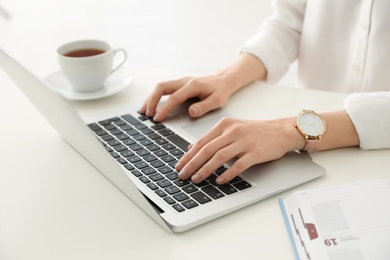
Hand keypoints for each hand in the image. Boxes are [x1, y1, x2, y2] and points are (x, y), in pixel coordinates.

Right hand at [139, 75, 236, 121]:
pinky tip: (149, 105)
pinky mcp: (178, 85)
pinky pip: (163, 89)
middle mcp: (184, 81)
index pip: (174, 97)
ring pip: (160, 87)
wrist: (223, 81)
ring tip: (143, 111)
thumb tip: (191, 112)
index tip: (157, 119)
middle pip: (162, 88)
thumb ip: (204, 106)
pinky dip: (154, 97)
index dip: (164, 108)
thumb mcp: (217, 100)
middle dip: (152, 101)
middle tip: (147, 114)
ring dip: (150, 98)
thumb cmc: (220, 91)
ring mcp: (180, 82)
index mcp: (193, 86)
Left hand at [175, 117, 303, 184]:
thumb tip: (192, 148)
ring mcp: (245, 141)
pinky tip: (219, 181)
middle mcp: (233, 131)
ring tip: (196, 179)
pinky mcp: (256, 152)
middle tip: (183, 175)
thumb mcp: (232, 128)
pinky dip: (227, 174)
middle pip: (207, 149)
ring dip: (205, 170)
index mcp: (225, 124)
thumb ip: (212, 137)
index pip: (202, 141)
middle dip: (192, 164)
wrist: (281, 131)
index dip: (188, 155)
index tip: (179, 165)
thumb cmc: (255, 131)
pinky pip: (238, 165)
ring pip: (220, 157)